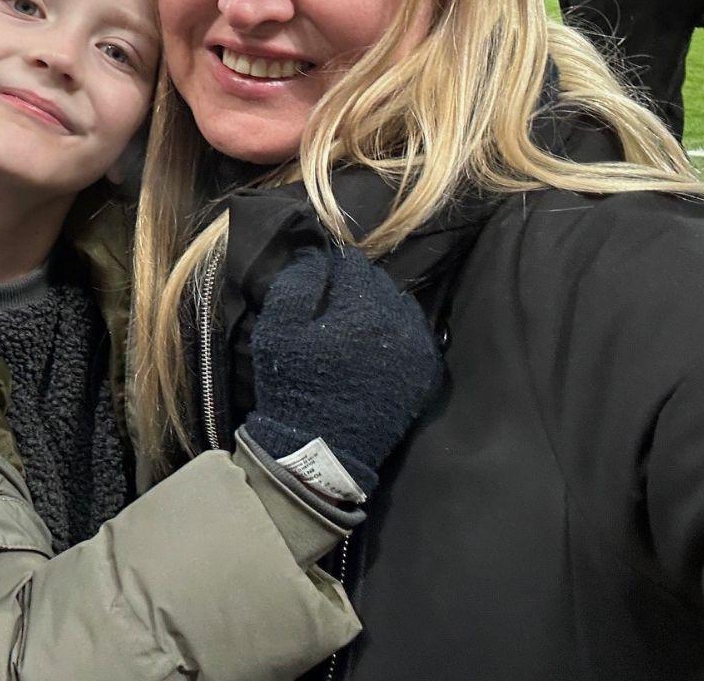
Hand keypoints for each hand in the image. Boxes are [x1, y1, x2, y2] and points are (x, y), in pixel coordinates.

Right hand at [244, 246, 444, 495]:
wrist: (324, 451)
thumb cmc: (295, 387)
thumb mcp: (278, 331)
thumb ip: (295, 283)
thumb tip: (316, 253)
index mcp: (363, 308)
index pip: (353, 263)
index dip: (332, 268)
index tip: (318, 283)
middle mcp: (400, 323)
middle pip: (379, 282)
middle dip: (356, 287)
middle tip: (332, 306)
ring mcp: (418, 349)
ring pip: (400, 305)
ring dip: (378, 307)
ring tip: (354, 326)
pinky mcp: (425, 372)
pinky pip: (414, 333)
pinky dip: (396, 331)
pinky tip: (375, 345)